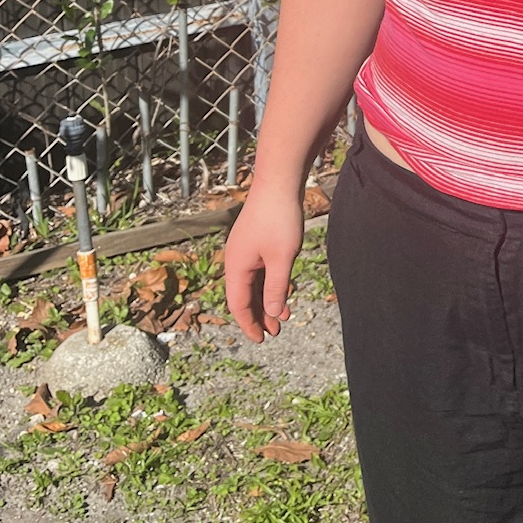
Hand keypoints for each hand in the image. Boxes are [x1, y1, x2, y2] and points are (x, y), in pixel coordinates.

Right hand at [223, 180, 304, 342]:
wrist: (279, 181)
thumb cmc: (279, 218)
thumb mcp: (282, 258)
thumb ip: (277, 287)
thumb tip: (271, 314)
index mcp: (236, 267)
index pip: (239, 304)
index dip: (249, 324)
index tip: (261, 340)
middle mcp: (236, 260)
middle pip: (245, 296)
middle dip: (259, 315)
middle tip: (275, 332)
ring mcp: (245, 249)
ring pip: (254, 283)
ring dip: (267, 300)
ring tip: (283, 316)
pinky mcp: (256, 240)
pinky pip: (260, 269)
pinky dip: (271, 282)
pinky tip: (286, 288)